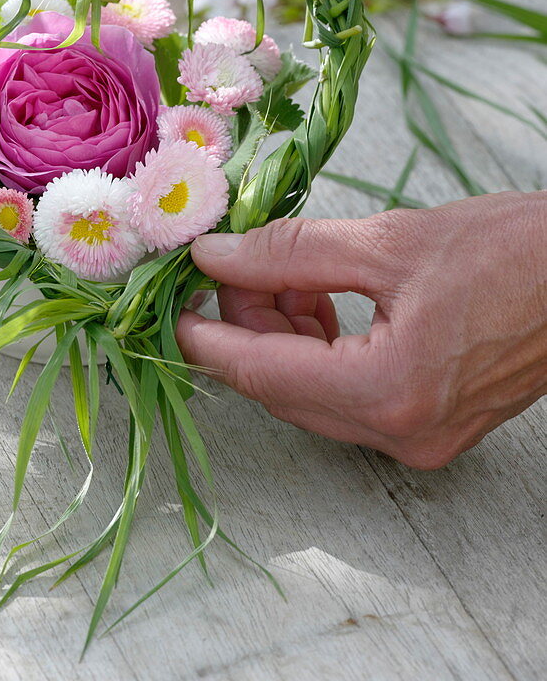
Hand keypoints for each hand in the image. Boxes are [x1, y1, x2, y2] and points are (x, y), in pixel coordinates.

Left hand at [176, 192, 546, 467]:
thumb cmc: (514, 252)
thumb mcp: (390, 242)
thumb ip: (291, 253)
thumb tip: (217, 257)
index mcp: (390, 391)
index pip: (263, 373)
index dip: (207, 337)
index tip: (168, 308)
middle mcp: (402, 433)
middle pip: (283, 390)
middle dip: (245, 330)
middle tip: (227, 270)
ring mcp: (420, 438)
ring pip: (312, 396)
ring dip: (281, 339)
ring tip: (276, 276)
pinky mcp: (433, 425)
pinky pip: (348, 397)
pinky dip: (319, 353)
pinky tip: (315, 302)